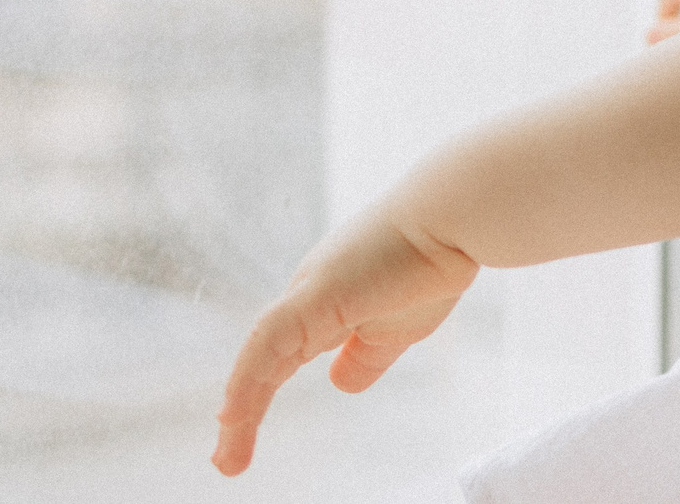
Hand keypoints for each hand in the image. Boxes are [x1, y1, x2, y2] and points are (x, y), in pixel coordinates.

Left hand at [210, 209, 478, 475]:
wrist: (452, 219)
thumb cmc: (431, 262)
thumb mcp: (398, 329)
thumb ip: (366, 357)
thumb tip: (339, 383)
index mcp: (327, 305)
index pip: (282, 357)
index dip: (259, 394)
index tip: (241, 433)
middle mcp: (308, 298)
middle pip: (264, 363)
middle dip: (244, 414)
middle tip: (227, 461)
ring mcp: (308, 294)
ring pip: (259, 358)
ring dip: (242, 410)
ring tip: (227, 456)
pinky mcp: (314, 295)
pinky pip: (269, 343)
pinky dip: (246, 380)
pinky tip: (232, 415)